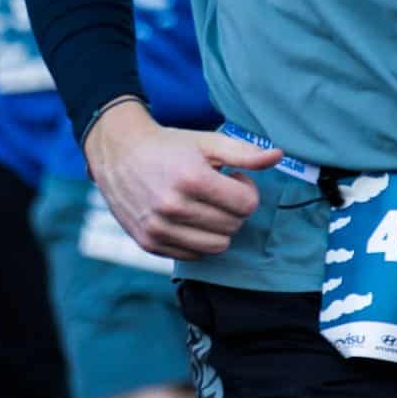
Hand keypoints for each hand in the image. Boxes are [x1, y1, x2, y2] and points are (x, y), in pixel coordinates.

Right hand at [86, 101, 281, 257]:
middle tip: (217, 190)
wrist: (117, 152)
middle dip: (233, 208)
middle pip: (233, 226)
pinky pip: (193, 255)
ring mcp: (159, 228)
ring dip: (218, 227)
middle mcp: (173, 207)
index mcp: (192, 179)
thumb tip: (278, 156)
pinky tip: (188, 218)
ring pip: (217, 246)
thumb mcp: (207, 142)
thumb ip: (244, 152)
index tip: (233, 178)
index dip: (246, 190)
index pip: (246, 205)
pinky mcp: (149, 243)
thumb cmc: (167, 146)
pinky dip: (198, 240)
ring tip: (204, 206)